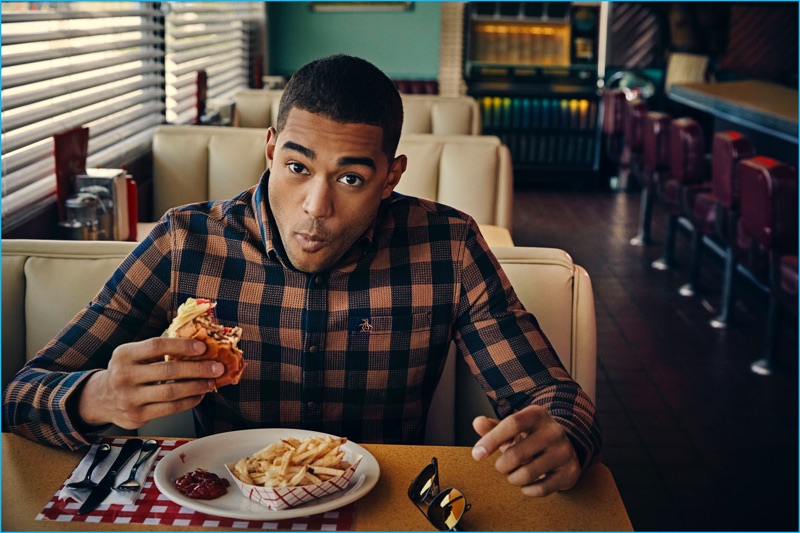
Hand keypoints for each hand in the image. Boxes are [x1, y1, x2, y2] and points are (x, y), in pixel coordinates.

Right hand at [77, 338, 223, 428]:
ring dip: (197, 387)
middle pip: (168, 371)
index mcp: (124, 354)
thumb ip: (157, 349)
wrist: (100, 399)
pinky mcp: (136, 416)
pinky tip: (199, 395)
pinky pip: (170, 409)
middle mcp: (124, 376)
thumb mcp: (133, 355)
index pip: (156, 346)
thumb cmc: (126, 371)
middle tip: (217, 367)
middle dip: (197, 369)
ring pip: (171, 392)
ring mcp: (129, 398)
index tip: (202, 347)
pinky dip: (189, 402)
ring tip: (211, 382)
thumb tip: (197, 345)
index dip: (182, 346)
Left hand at [471, 404, 580, 496]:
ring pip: (527, 474)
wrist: (562, 449)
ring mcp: (564, 451)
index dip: (492, 439)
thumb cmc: (530, 438)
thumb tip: (477, 422)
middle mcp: (553, 431)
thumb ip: (492, 427)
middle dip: (502, 466)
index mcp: (537, 415)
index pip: (512, 424)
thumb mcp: (513, 429)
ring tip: (514, 474)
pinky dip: (527, 490)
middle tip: (502, 466)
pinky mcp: (570, 471)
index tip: (477, 455)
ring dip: (513, 479)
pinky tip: (526, 485)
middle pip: (516, 454)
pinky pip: (541, 489)